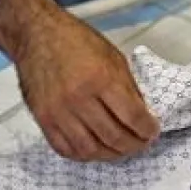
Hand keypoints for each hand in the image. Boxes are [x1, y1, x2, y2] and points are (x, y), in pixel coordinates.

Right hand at [0, 0, 158, 160]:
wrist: (37, 35)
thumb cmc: (76, 40)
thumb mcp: (112, 55)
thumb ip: (127, 86)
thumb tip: (141, 114)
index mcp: (101, 77)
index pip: (132, 116)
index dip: (147, 130)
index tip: (153, 132)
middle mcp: (79, 97)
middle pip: (113, 137)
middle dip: (134, 145)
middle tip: (141, 143)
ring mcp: (59, 111)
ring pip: (90, 149)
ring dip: (111, 154)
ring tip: (121, 149)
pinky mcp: (43, 119)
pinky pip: (66, 149)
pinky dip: (84, 154)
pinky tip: (96, 148)